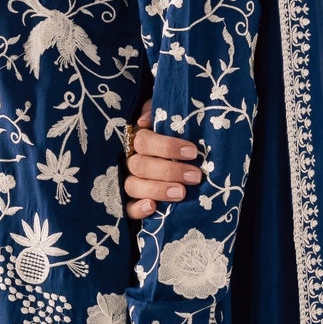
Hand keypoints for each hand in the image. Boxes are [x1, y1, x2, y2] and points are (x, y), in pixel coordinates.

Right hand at [122, 93, 201, 220]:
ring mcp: (129, 183)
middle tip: (195, 176)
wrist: (176, 163)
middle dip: (169, 171)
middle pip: (140, 166)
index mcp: (139, 142)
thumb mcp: (169, 124)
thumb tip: (144, 120)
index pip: (144, 141)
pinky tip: (153, 207)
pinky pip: (127, 209)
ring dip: (157, 189)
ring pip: (133, 186)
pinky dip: (138, 209)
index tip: (193, 152)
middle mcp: (131, 162)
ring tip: (182, 193)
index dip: (167, 147)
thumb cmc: (175, 142)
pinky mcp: (130, 204)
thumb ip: (158, 114)